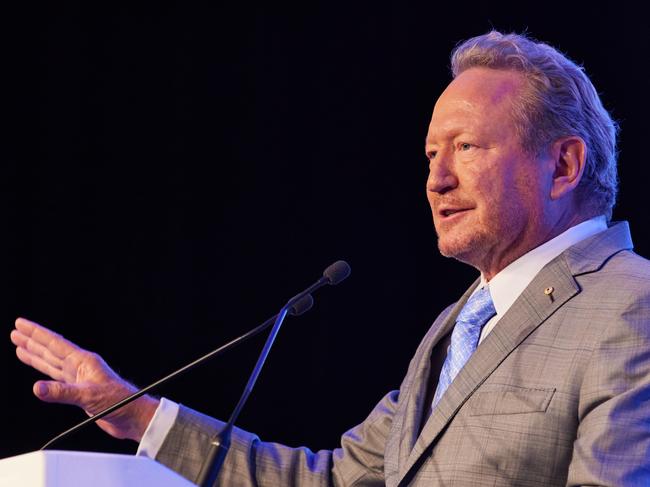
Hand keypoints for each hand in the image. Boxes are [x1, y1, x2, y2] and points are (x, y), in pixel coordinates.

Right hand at [10, 317, 158, 441]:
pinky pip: (55, 378)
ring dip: (35, 355)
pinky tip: (37, 371)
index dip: (37, 333)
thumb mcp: (89, 396)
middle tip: (16, 331)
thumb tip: (37, 388)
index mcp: (84, 361)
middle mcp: (80, 367)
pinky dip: (44, 373)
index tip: (21, 324)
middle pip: (51, 350)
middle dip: (32, 340)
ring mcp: (79, 378)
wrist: (132, 416)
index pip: (55, 343)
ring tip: (20, 346)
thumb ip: (62, 392)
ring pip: (51, 363)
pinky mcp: (78, 391)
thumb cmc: (121, 401)